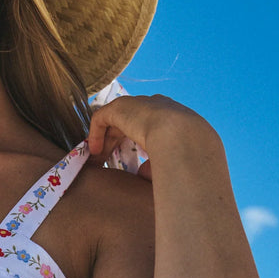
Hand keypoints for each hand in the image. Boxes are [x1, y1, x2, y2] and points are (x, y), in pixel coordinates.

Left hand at [87, 95, 213, 179]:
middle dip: (114, 142)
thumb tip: (143, 172)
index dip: (133, 142)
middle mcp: (154, 106)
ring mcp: (137, 104)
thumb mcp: (173, 161)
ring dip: (103, 139)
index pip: (148, 125)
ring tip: (96, 159)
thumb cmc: (184, 153)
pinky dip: (95, 133)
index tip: (126, 161)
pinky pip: (101, 117)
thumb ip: (157, 164)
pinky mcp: (120, 107)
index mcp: (170, 117)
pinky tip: (94, 150)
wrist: (182, 136)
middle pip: (128, 122)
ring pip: (113, 120)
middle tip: (104, 162)